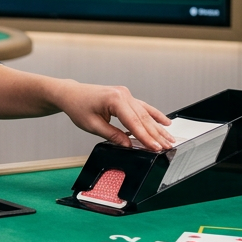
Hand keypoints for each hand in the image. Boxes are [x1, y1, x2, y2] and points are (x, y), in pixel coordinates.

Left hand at [54, 81, 173, 150]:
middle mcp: (123, 94)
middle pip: (143, 118)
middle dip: (156, 134)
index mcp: (114, 100)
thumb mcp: (92, 126)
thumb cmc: (78, 107)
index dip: (145, 137)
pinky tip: (165, 122)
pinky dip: (154, 115)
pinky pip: (143, 107)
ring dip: (158, 127)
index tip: (155, 148)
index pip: (133, 122)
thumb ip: (113, 136)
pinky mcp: (125, 96)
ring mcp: (125, 94)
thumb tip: (129, 146)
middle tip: (168, 146)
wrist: (71, 93)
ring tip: (170, 138)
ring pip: (145, 113)